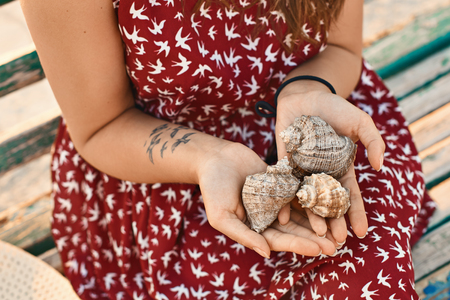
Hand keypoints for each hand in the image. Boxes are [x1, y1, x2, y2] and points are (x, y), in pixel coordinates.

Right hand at [197, 141, 336, 257]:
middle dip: (314, 238)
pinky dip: (313, 198)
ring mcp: (276, 200)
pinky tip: (329, 202)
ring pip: (300, 212)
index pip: (279, 240)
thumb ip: (243, 234)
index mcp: (254, 228)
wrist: (215, 158)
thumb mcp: (222, 216)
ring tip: (338, 229)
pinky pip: (299, 192)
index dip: (298, 245)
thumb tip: (266, 253)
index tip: (317, 249)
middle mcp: (267, 216)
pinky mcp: (281, 183)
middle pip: (294, 229)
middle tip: (336, 246)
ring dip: (318, 221)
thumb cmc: (213, 188)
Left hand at [274, 82, 384, 242]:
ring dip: (311, 219)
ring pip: (307, 200)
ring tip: (315, 236)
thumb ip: (373, 141)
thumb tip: (380, 167)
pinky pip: (284, 186)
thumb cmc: (335, 108)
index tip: (360, 232)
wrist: (306, 96)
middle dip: (333, 223)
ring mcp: (302, 171)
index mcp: (341, 168)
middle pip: (328, 203)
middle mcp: (322, 173)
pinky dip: (283, 201)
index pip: (350, 195)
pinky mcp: (284, 165)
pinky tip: (282, 218)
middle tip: (336, 243)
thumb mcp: (360, 122)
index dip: (355, 213)